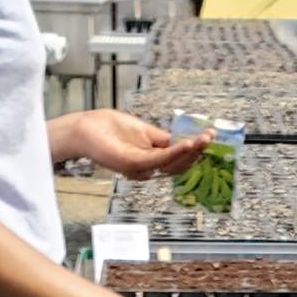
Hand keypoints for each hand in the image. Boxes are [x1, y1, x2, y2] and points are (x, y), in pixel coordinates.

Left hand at [56, 109, 214, 181]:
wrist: (85, 130)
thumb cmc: (108, 128)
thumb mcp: (141, 130)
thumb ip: (160, 138)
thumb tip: (181, 139)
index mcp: (150, 158)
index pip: (177, 157)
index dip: (194, 148)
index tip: (210, 136)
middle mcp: (147, 167)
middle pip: (178, 164)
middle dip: (196, 151)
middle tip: (212, 138)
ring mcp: (140, 168)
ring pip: (171, 163)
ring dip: (190, 152)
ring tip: (204, 140)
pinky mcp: (133, 164)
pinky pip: (159, 160)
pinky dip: (175, 153)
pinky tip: (187, 144)